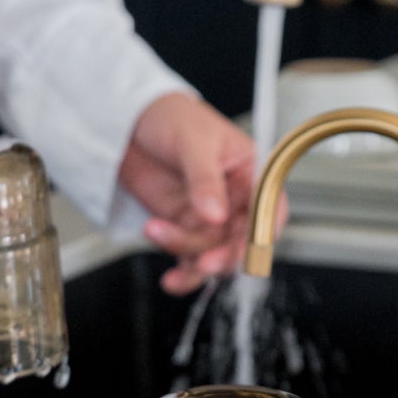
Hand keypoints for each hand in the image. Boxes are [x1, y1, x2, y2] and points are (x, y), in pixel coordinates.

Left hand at [117, 92, 286, 294]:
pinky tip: (170, 279)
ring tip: (156, 232)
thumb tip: (216, 214)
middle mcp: (233, 200)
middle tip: (204, 262)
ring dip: (188, 255)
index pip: (269, 208)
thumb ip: (205, 180)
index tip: (247, 248)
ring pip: (210, 253)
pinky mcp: (182, 228)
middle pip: (240, 241)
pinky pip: (189, 260)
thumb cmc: (171, 118)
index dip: (263, 233)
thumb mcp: (193, 142)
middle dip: (223, 255)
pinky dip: (181, 274)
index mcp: (250, 172)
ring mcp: (206, 217)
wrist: (129, 124)